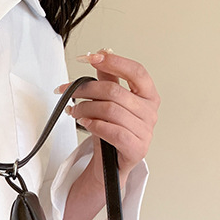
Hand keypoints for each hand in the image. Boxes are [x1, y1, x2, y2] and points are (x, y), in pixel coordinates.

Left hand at [57, 49, 159, 180]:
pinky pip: (113, 131)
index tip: (91, 57)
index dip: (114, 62)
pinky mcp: (137, 149)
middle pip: (115, 92)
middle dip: (87, 90)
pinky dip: (94, 124)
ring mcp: (146, 131)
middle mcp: (150, 112)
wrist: (111, 165)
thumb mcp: (110, 103)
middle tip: (69, 92)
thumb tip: (101, 54)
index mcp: (149, 96)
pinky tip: (84, 122)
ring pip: (111, 111)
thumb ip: (109, 79)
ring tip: (74, 111)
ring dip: (86, 108)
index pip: (136, 71)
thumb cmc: (112, 133)